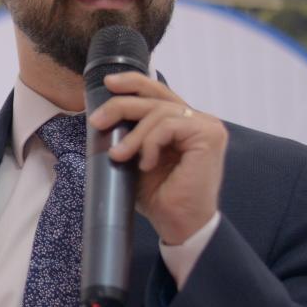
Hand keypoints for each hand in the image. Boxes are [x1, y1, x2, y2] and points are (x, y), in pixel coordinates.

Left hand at [88, 72, 226, 254]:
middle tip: (97, 122)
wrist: (178, 223)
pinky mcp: (209, 135)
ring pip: (158, 112)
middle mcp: (198, 120)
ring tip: (120, 156)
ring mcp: (206, 126)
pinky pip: (169, 125)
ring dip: (133, 135)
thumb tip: (103, 115)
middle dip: (121, 106)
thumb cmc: (159, 195)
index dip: (134, 83)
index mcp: (182, 123)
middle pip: (154, 97)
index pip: (158, 92)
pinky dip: (150, 143)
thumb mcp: (136, 157)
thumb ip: (130, 134)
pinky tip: (146, 164)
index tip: (108, 84)